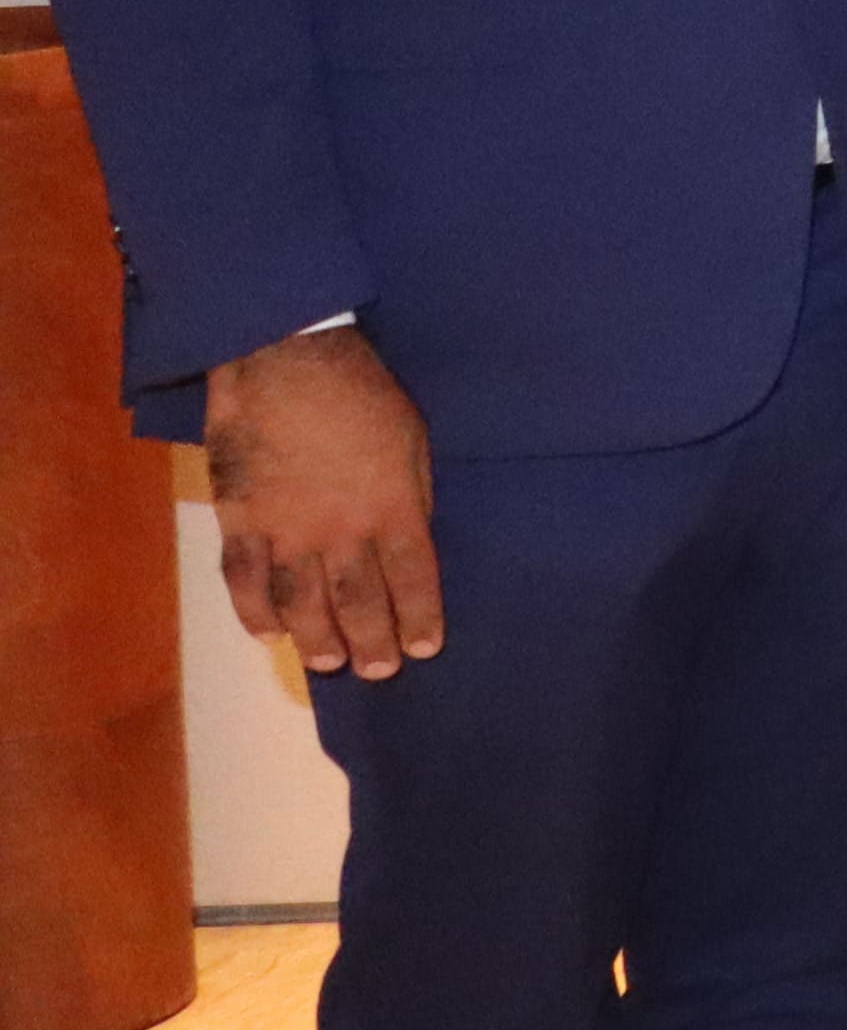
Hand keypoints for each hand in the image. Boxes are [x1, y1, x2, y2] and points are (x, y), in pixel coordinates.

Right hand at [201, 322, 441, 677]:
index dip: (419, 616)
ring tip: (330, 663)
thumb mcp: (412, 440)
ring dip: (316, 638)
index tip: (425, 647)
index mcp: (392, 508)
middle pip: (358, 600)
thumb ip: (409, 495)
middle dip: (372, 640)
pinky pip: (244, 579)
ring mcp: (285, 528)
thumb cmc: (362, 393)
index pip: (413, 577)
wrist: (286, 359)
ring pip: (301, 601)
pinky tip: (268, 632)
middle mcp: (340, 529)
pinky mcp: (239, 518)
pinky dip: (254, 611)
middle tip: (379, 670)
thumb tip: (410, 537)